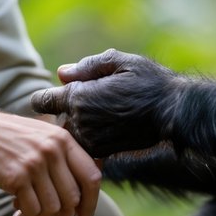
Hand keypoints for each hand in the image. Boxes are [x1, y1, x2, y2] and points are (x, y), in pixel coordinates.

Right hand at [0, 109, 103, 215]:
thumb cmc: (9, 140)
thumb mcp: (42, 137)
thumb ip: (63, 159)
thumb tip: (81, 197)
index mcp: (63, 140)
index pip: (92, 176)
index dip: (92, 202)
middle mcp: (52, 150)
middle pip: (73, 198)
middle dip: (63, 215)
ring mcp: (34, 163)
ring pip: (53, 208)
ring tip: (26, 211)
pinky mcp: (16, 177)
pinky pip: (32, 211)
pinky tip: (15, 214)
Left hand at [31, 49, 179, 158]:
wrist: (174, 112)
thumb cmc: (149, 80)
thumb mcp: (119, 62)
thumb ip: (87, 67)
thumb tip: (61, 73)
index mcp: (78, 96)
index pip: (41, 100)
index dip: (44, 97)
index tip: (52, 96)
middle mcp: (80, 121)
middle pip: (54, 119)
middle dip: (62, 112)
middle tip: (85, 104)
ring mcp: (91, 140)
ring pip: (69, 134)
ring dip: (75, 127)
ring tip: (99, 116)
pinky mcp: (103, 153)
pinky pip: (84, 146)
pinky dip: (88, 139)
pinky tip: (107, 128)